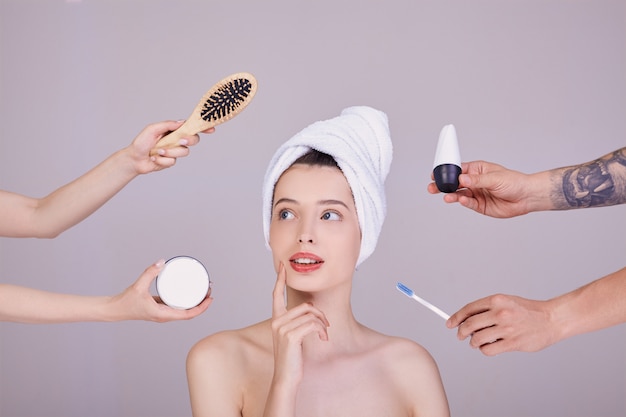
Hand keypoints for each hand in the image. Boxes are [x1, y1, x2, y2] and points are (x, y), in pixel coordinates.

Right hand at [108, 260, 212, 321]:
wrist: (114, 309)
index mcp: (163, 315)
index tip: (210, 299)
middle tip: (209, 290)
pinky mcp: (160, 309)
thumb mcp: (138, 286)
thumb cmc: (125, 302)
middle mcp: (165, 316)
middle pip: (189, 313)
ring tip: (203, 290)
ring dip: (195, 303)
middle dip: (202, 304)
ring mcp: (163, 313)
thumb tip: (162, 261)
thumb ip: (150, 273)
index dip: (201, 308)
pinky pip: (177, 306)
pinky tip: (188, 291)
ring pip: (184, 310)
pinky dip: (185, 300)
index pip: (188, 315)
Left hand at [127, 120, 214, 173]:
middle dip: (189, 140)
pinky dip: (162, 160)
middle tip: (180, 140)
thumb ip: (168, 125)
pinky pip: (173, 161)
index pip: (191, 127)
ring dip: (170, 152)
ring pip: (184, 152)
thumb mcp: (153, 129)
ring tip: (157, 152)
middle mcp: (176, 140)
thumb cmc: (142, 142)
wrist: (134, 159)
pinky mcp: (171, 161)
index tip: (211, 129)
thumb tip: (182, 122)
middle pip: (193, 140)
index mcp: (173, 130)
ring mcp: (175, 151)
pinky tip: (154, 158)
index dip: (202, 128)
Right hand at [270, 263, 329, 384]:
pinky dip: (322, 330)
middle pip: (305, 306)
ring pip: (311, 314)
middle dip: (320, 314)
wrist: (286, 377)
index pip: (276, 294)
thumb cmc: (292, 357)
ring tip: (324, 335)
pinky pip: (313, 324)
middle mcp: (277, 321)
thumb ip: (297, 321)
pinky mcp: (290, 335)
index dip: (279, 279)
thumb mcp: (293, 336)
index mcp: (276, 319)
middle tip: (326, 327)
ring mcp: (282, 328)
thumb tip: (311, 309)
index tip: (282, 266)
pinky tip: (323, 339)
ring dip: (323, 324)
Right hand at [427, 161, 533, 217]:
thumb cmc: (514, 182)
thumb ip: (477, 180)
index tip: (437, 174)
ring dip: (451, 195)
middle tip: (432, 187)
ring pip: (459, 194)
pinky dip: (464, 202)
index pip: (458, 170)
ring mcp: (476, 194)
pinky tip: (461, 200)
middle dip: (443, 185)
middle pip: (455, 183)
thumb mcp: (495, 178)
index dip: (447, 172)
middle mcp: (475, 182)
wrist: (526, 197)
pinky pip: (469, 203)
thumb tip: (461, 179)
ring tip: (446, 197)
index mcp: (477, 170)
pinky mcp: (480, 206)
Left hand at [446, 294, 555, 355]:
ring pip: (476, 339)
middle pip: (469, 325)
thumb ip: (487, 309)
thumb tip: (465, 319)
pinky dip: (485, 349)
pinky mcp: (513, 343)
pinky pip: (488, 350)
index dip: (456, 317)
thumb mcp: (506, 302)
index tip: (449, 323)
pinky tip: (489, 346)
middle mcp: (500, 313)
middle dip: (461, 332)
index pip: (469, 309)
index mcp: (497, 300)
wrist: (551, 319)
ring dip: (473, 342)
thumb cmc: (527, 311)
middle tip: (461, 335)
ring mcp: (506, 329)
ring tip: (478, 341)